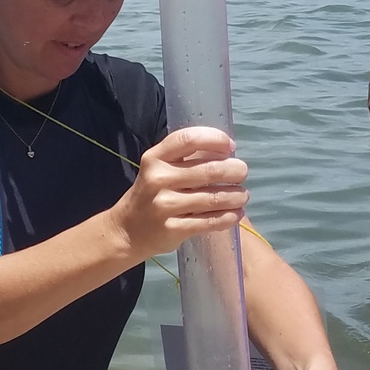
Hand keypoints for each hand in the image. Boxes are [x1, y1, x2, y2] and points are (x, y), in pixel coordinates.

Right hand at [111, 126, 249, 258]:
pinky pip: (210, 221)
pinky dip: (229, 217)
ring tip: (242, 196)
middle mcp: (158, 178)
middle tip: (241, 173)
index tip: (230, 147)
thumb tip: (227, 154)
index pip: (190, 139)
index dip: (216, 140)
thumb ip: (186, 159)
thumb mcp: (159, 169)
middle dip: (235, 170)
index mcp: (155, 158)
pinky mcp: (172, 228)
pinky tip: (235, 213)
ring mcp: (164, 205)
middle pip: (210, 169)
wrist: (127, 230)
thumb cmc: (151, 194)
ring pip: (214, 198)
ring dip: (237, 196)